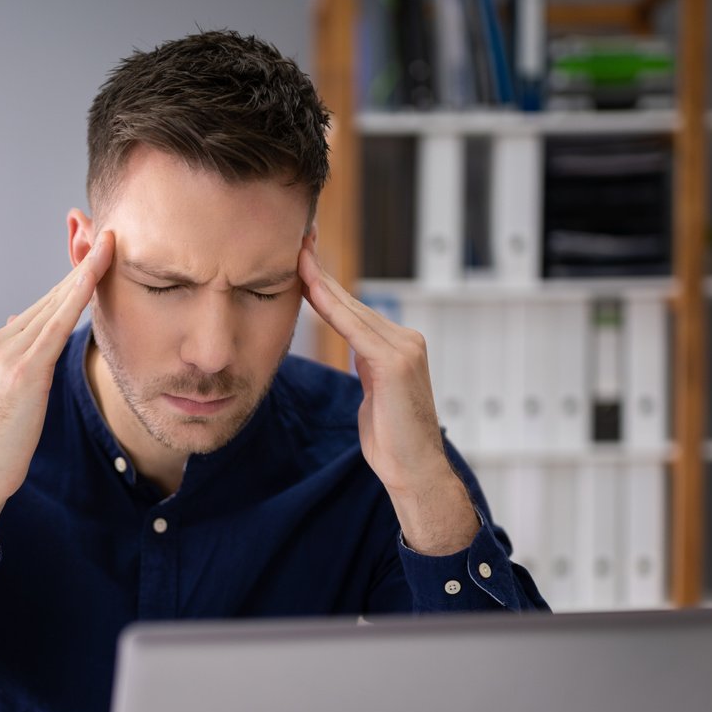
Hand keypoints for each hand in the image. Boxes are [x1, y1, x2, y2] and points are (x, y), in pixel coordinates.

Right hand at [0, 232, 114, 558]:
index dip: (73, 277)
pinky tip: (96, 272)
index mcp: (1, 346)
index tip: (96, 251)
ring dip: (86, 268)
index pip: (45, 303)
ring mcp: (11, 352)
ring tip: (111, 240)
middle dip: (82, 261)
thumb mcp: (9, 396)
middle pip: (52, 294)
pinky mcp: (24, 369)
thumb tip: (21, 331)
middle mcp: (4, 341)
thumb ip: (18, 361)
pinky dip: (78, 293)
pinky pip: (58, 322)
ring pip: (56, 301)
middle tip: (109, 230)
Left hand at [297, 236, 477, 555]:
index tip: (304, 259)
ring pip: (352, 310)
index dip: (326, 285)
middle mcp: (406, 340)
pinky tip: (312, 289)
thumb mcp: (375, 395)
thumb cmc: (393, 441)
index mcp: (399, 346)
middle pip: (352, 302)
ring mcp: (404, 349)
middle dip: (321, 273)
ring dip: (321, 283)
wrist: (414, 471)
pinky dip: (332, 308)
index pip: (354, 310)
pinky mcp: (396, 363)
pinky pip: (355, 329)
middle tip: (297, 240)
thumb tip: (356, 349)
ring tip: (297, 255)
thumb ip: (368, 365)